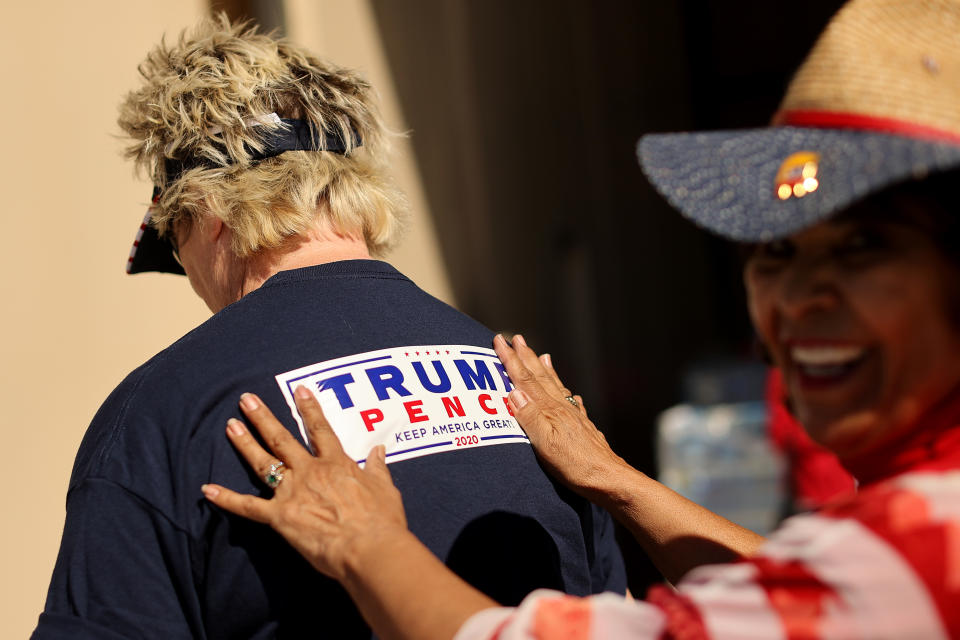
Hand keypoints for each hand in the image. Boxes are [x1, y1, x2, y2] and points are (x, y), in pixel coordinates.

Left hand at [201, 387, 409, 581]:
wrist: (368, 547)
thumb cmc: (381, 520)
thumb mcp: (385, 488)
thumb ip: (377, 468)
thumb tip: (379, 451)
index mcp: (337, 464)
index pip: (320, 429)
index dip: (309, 409)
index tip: (299, 391)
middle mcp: (311, 472)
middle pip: (282, 439)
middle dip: (263, 418)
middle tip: (246, 400)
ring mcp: (293, 493)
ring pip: (263, 463)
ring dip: (245, 443)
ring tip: (230, 425)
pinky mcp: (280, 517)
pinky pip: (249, 507)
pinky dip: (227, 499)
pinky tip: (207, 489)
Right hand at [493, 334, 630, 499]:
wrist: (609, 480)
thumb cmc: (576, 466)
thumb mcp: (546, 445)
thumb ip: (530, 418)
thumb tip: (513, 392)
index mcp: (550, 411)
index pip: (525, 380)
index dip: (511, 360)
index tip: (500, 340)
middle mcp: (562, 408)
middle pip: (540, 377)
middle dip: (527, 357)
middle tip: (516, 338)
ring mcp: (574, 416)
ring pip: (555, 386)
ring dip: (544, 369)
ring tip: (541, 355)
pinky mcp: (582, 427)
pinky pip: (569, 400)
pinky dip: (564, 391)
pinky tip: (568, 391)